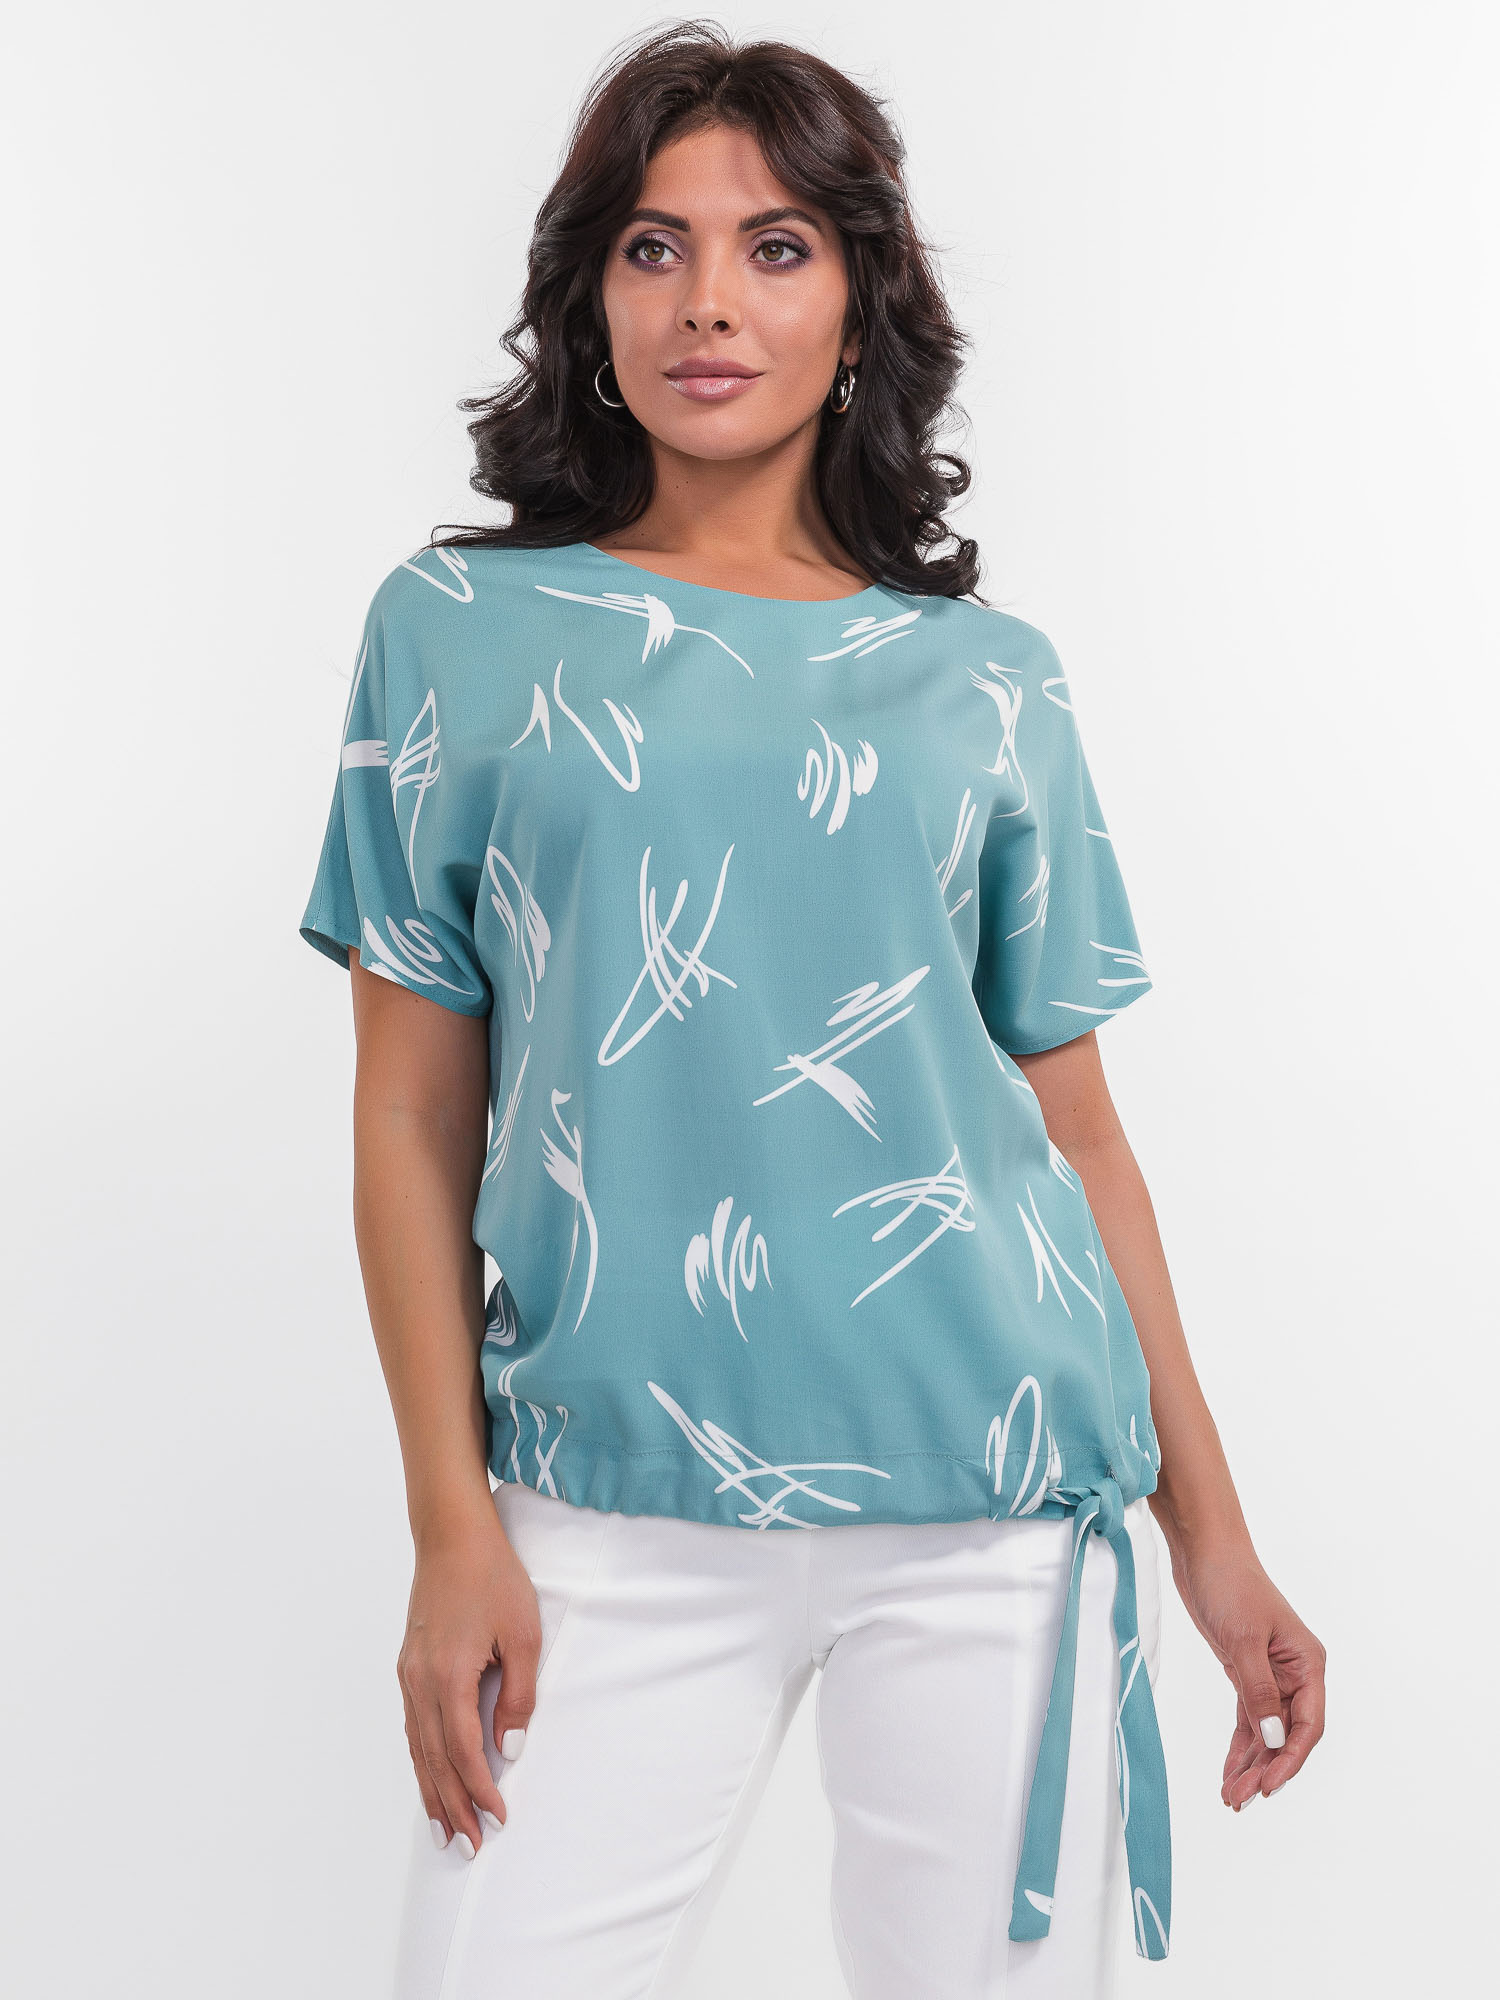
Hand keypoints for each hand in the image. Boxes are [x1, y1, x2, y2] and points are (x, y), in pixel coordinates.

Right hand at [396, 1502, 542, 1855]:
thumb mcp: (523, 1633)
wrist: (451, 1536)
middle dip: (454, 1807)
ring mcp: (409, 1676)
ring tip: (446, 1833)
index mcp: (449, 1674)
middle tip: (470, 1848)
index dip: (481, 1789)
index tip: (499, 1818)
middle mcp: (420, 1682)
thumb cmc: (492, 1577)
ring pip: (417, 1750)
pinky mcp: (408, 1668)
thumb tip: (509, 1746)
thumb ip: (519, 1694)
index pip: (463, 1750)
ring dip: (432, 1793)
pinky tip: (430, 1781)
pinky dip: (421, 1762)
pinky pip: (412, 1729)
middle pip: (434, 1760)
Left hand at [1164, 1536, 1325, 1810]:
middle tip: (1239, 1799)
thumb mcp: (1244, 1640)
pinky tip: (1230, 1772)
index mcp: (1308, 1663)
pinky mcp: (1246, 1673)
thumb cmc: (1230, 1584)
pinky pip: (1249, 1719)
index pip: (1308, 1724)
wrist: (1204, 1552)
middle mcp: (1295, 1674)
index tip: (1269, 1786)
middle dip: (1266, 1768)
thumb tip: (1274, 1740)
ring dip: (1251, 1763)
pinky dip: (1240, 1746)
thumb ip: (1259, 1692)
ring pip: (1266, 1732)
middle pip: (1287, 1734)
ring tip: (1232, 1797)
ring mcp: (1271, 1675)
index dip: (1290, 1759)